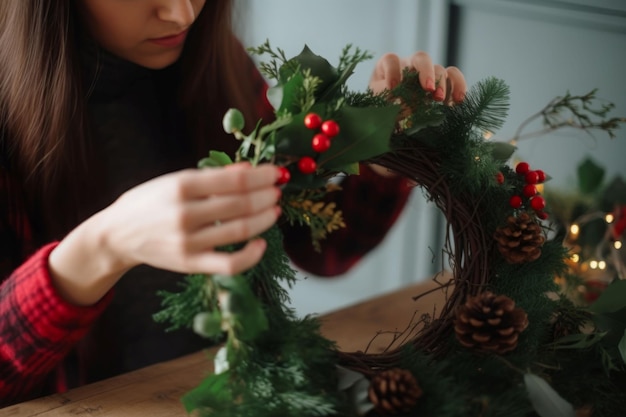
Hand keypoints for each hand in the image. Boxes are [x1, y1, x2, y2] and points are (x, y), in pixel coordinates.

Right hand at [101, 162, 281, 273]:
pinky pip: (229, 264)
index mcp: (180, 186)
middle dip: (266, 196)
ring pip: (240, 231)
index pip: (234, 181)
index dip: (262, 176)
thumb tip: (249, 169)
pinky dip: (251, 255)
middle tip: (277, 190)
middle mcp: (185, 214)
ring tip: (274, 209)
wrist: (117, 235)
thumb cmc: (148, 203)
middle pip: (241, 204)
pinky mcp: (190, 264)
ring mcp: (188, 242)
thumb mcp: (174, 180)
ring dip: (265, 219)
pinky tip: (261, 243)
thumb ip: (213, 176)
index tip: (275, 173)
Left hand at [369, 51, 466, 103]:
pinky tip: (458, 101)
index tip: (393, 87)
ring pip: (440, 69)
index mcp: (389, 66)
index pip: (391, 60)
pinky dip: (459, 87)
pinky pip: (454, 78)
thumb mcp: (377, 101)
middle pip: (421, 58)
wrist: (390, 115)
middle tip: (428, 89)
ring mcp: (427, 74)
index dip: (393, 72)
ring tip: (440, 99)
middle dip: (426, 72)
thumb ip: (387, 99)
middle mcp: (410, 66)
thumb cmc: (381, 105)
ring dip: (442, 83)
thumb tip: (404, 102)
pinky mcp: (440, 84)